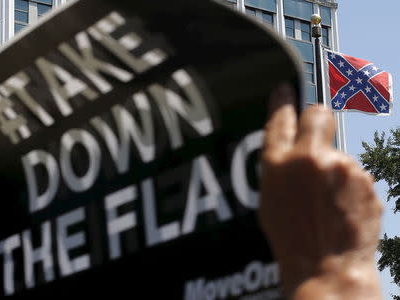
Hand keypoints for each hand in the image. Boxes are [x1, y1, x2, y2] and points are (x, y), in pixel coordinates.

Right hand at [259, 84, 382, 298]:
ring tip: (329, 199)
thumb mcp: (269, 200)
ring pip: (338, 150)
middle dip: (317, 116)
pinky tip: (343, 206)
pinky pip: (354, 172)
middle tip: (317, 127)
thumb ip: (277, 168)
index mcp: (278, 163)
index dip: (283, 100)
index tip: (285, 89)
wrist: (328, 267)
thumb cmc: (292, 239)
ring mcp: (340, 166)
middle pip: (317, 113)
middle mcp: (308, 157)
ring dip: (334, 166)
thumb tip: (287, 149)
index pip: (280, 118)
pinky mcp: (364, 178)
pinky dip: (349, 184)